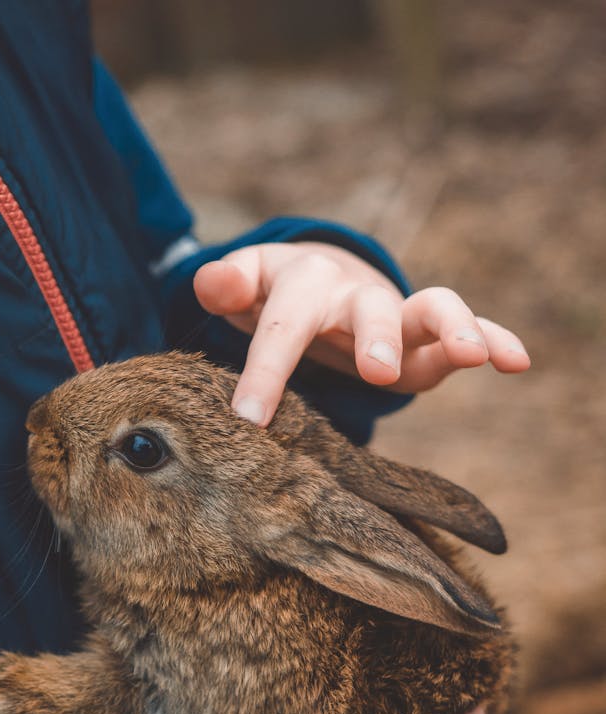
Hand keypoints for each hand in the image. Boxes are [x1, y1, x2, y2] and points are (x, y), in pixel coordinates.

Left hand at [193, 242, 529, 425]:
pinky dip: (495, 339)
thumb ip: (227, 286)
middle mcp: (355, 296)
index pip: (283, 327)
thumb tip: (210, 284)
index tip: (250, 418)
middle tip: (377, 371)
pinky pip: (469, 333)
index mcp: (303, 286)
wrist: (317, 281)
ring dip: (453, 328)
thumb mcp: (245, 287)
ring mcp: (397, 314)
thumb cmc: (273, 296)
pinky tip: (517, 361)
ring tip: (470, 357)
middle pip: (369, 309)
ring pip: (433, 309)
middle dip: (375, 336)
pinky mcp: (426, 338)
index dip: (267, 370)